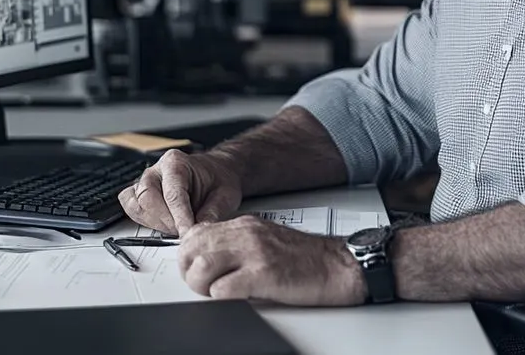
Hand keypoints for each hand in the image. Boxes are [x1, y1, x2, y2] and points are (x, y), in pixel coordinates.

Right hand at [118, 149, 242, 235]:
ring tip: (176, 226)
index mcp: (176, 162)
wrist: (216, 173)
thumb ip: (212, 212)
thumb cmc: (218, 180)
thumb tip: (197, 231)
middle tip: (184, 230)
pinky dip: (144, 221)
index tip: (187, 232)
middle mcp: (156, 170)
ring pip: (136, 206)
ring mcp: (145, 182)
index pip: (173, 194)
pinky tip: (163, 224)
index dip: (180, 217)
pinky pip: (131, 209)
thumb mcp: (225, 194)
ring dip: (155, 223)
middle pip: (148, 198)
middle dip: (167, 221)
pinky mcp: (139, 195)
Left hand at [178, 216, 364, 305]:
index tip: (195, 269)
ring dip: (202, 287)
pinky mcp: (263, 274)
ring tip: (218, 292)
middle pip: (192, 249)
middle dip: (189, 272)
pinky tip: (238, 296)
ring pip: (201, 269)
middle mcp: (247, 234)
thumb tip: (206, 257)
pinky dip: (222, 299)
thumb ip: (238, 244)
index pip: (196, 233)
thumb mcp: (266, 241)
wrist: (336, 265)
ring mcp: (255, 253)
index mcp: (246, 225)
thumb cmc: (305, 259)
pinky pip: (221, 290)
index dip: (189, 255)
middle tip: (203, 285)